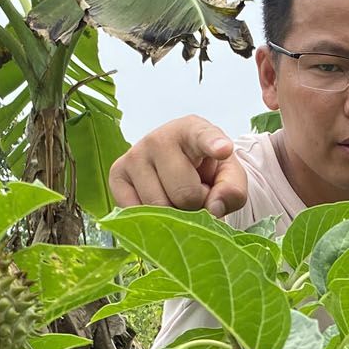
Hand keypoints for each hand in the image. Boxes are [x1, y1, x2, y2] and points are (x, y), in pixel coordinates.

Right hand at [108, 114, 247, 217]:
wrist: (178, 169)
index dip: (213, 144)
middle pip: (184, 194)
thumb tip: (213, 209)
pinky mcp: (116, 174)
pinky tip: (158, 201)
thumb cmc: (206, 171)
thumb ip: (232, 191)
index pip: (203, 136)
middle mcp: (159, 137)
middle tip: (195, 194)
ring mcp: (134, 154)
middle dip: (195, 205)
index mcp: (193, 130)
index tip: (224, 150)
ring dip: (173, 214)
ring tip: (176, 197)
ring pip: (159, 206)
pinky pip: (136, 212)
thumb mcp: (229, 177)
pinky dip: (151, 219)